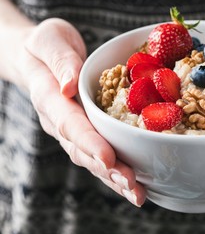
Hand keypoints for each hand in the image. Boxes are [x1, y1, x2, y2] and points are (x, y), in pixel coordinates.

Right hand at [13, 18, 145, 206]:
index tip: (108, 158)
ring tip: (137, 194)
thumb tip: (69, 85)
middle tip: (132, 185)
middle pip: (82, 150)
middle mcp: (59, 121)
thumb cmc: (46, 45)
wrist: (38, 58)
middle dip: (108, 169)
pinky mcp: (84, 134)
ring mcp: (71, 131)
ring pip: (91, 160)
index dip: (89, 142)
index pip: (70, 123)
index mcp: (49, 98)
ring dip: (114, 178)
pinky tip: (134, 186)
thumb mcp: (49, 39)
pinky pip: (98, 156)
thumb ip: (59, 59)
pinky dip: (115, 173)